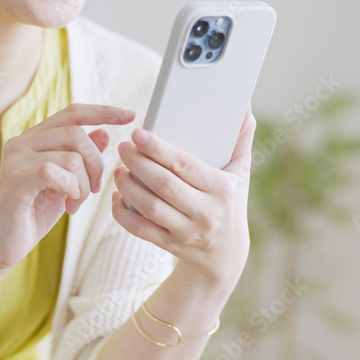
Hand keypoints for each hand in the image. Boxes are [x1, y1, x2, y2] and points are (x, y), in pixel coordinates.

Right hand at [0, 103, 135, 275]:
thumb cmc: (29, 216)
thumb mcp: (64, 183)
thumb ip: (79, 157)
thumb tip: (104, 132)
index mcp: (34, 139)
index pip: (73, 113)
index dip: (103, 111)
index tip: (129, 114)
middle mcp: (22, 142)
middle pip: (76, 132)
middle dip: (96, 163)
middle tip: (94, 189)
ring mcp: (16, 158)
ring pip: (71, 155)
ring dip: (83, 184)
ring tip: (75, 203)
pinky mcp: (16, 179)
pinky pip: (57, 172)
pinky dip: (71, 190)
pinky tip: (68, 206)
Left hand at [111, 104, 256, 294]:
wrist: (225, 254)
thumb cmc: (231, 201)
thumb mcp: (240, 171)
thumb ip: (241, 137)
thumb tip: (243, 105)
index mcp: (222, 189)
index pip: (185, 165)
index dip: (158, 149)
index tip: (138, 134)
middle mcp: (206, 212)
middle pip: (163, 185)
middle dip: (138, 164)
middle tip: (124, 148)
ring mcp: (187, 232)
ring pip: (149, 207)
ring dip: (128, 186)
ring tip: (118, 169)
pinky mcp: (171, 246)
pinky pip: (140, 230)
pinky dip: (123, 213)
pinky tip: (116, 196)